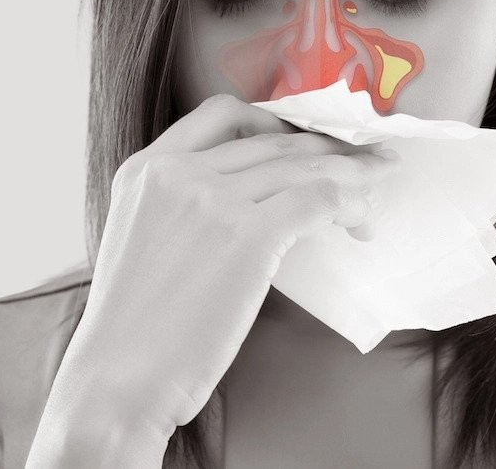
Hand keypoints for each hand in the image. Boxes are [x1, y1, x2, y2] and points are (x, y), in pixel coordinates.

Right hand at [26, 93, 398, 465]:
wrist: (118, 380)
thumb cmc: (135, 330)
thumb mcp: (142, 239)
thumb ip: (182, 206)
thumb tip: (253, 201)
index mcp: (144, 168)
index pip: (222, 115)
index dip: (275, 122)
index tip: (307, 142)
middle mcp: (176, 170)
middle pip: (273, 140)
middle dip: (327, 148)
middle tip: (365, 162)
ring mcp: (212, 198)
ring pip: (304, 165)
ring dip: (350, 175)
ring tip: (377, 189)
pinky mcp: (248, 234)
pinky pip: (317, 199)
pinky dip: (347, 204)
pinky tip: (358, 222)